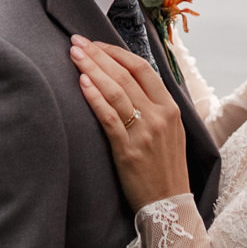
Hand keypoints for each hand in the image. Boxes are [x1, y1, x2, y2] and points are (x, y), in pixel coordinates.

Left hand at [70, 37, 189, 209]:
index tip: (97, 44)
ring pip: (116, 91)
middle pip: (126, 75)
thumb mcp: (170, 132)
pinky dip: (95, 97)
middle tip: (77, 42)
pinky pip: (109, 117)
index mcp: (171, 108)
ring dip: (92, 69)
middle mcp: (160, 115)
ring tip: (74, 55)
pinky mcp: (128, 149)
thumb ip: (154, 107)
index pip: (143, 68)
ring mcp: (145, 132)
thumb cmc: (166, 168)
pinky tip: (82, 83)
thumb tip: (128, 82)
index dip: (117, 53)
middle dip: (98, 55)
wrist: (169, 205)